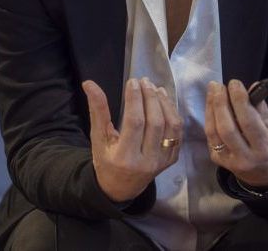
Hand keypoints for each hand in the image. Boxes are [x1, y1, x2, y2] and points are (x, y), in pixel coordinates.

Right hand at [82, 76, 182, 202]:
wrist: (121, 187)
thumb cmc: (106, 160)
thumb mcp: (97, 138)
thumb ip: (97, 110)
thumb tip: (89, 83)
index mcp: (125, 158)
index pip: (134, 123)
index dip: (135, 100)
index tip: (133, 82)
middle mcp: (146, 161)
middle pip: (155, 123)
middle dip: (150, 98)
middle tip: (144, 81)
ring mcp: (162, 161)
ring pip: (171, 126)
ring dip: (164, 103)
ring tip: (155, 88)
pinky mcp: (171, 159)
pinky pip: (178, 133)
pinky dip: (173, 114)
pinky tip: (164, 100)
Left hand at [205, 79, 267, 189]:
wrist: (267, 176)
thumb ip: (261, 108)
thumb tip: (249, 86)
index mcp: (265, 146)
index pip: (248, 121)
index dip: (239, 100)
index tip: (234, 83)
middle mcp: (246, 157)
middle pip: (227, 128)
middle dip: (220, 103)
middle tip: (219, 85)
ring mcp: (231, 161)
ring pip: (214, 132)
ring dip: (211, 108)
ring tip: (213, 90)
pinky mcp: (219, 162)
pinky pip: (210, 138)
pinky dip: (209, 119)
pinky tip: (211, 105)